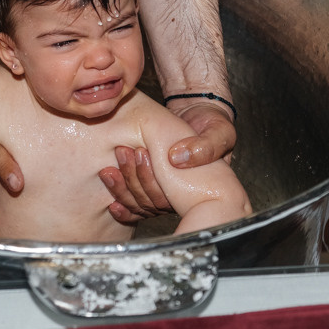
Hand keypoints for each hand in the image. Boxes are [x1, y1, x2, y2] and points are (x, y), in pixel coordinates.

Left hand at [100, 101, 236, 222]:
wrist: (200, 118)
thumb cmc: (214, 126)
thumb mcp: (219, 132)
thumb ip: (205, 146)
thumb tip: (174, 159)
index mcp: (196, 188)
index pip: (171, 198)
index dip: (152, 180)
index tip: (142, 152)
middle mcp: (180, 196)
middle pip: (152, 204)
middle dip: (132, 180)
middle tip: (123, 153)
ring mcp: (165, 194)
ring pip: (141, 206)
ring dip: (122, 190)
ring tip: (108, 170)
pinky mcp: (153, 189)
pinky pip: (137, 209)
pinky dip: (123, 209)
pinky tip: (113, 206)